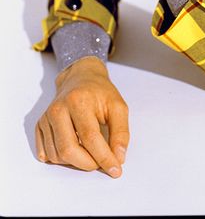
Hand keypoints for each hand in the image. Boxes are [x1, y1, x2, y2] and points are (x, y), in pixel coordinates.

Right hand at [35, 56, 128, 177]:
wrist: (80, 78)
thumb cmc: (100, 93)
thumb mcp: (118, 106)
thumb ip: (121, 132)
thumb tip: (118, 158)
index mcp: (79, 101)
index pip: (90, 138)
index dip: (104, 157)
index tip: (116, 170)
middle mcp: (58, 109)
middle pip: (68, 150)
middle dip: (87, 164)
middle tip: (101, 163)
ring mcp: (46, 118)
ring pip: (56, 155)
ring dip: (75, 162)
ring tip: (90, 152)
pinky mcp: (40, 125)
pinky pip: (46, 153)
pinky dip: (61, 159)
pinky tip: (74, 150)